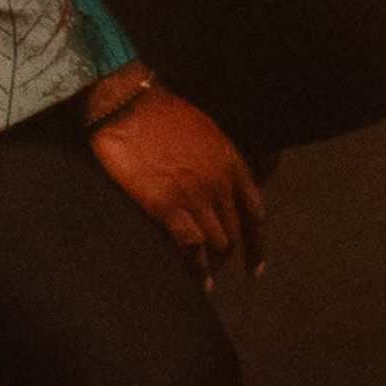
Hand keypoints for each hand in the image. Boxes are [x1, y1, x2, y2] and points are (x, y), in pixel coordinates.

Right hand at [91, 85, 264, 276]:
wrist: (128, 105)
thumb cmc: (159, 115)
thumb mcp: (204, 133)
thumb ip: (215, 162)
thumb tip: (215, 185)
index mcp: (232, 163)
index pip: (254, 212)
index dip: (256, 245)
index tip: (255, 269)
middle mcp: (221, 183)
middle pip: (235, 232)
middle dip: (229, 256)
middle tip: (216, 271)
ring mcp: (196, 196)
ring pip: (217, 244)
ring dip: (212, 265)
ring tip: (203, 280)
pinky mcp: (168, 206)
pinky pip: (192, 248)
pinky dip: (196, 268)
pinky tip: (194, 280)